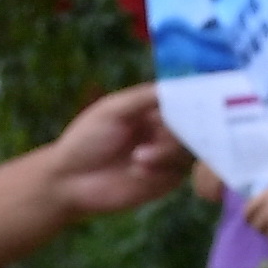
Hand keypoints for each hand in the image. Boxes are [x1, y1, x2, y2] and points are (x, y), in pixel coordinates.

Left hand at [41, 89, 188, 220]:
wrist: (71, 182)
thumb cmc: (86, 140)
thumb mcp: (113, 110)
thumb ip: (144, 97)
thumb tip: (177, 85)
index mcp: (152, 109)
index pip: (183, 100)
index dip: (191, 101)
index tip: (195, 103)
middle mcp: (164, 129)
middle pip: (192, 124)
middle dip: (180, 129)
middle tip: (160, 135)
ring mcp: (167, 155)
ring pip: (188, 148)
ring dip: (166, 151)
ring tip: (138, 158)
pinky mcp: (167, 179)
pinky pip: (179, 170)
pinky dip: (162, 169)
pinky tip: (138, 172)